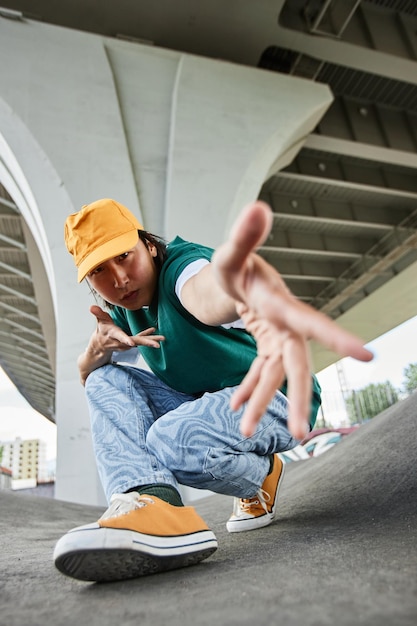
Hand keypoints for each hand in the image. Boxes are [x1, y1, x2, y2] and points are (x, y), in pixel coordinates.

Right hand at [90, 304, 164, 352]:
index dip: (125, 340)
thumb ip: (97, 313)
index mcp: (113, 335)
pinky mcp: (131, 342)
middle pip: (135, 342)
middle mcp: (121, 341)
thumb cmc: (101, 329)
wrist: (101, 344)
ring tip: (163, 339)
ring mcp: (127, 343)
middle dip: (146, 343)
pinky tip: (154, 330)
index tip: (131, 344)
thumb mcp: (99, 321)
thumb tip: (91, 307)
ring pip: (140, 342)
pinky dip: (148, 335)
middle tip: (157, 345)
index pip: (120, 337)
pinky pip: (141, 338)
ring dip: (152, 341)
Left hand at [212, 202, 372, 438]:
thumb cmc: (237, 264)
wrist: (239, 276)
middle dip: (298, 397)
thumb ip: (245, 235)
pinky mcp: (267, 346)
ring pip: (275, 376)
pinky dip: (249, 389)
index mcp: (281, 304)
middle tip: (300, 433)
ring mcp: (277, 338)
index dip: (337, 336)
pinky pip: (261, 373)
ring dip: (263, 402)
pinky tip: (237, 407)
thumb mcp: (231, 253)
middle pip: (296, 364)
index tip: (367, 354)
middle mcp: (285, 326)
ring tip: (245, 431)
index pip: (312, 322)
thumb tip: (258, 207)